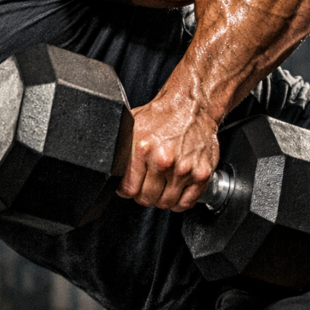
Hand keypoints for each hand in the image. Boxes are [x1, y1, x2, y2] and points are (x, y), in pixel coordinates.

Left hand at [116, 95, 219, 211]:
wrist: (191, 106)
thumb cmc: (162, 116)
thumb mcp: (132, 125)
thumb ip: (121, 148)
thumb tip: (109, 166)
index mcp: (143, 149)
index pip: (129, 189)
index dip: (127, 191)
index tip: (130, 188)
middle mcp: (164, 160)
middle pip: (146, 198)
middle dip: (144, 195)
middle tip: (146, 185)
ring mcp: (184, 169)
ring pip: (165, 203)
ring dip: (161, 199)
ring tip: (161, 187)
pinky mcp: (201, 174)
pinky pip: (186, 203)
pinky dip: (179, 203)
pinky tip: (175, 192)